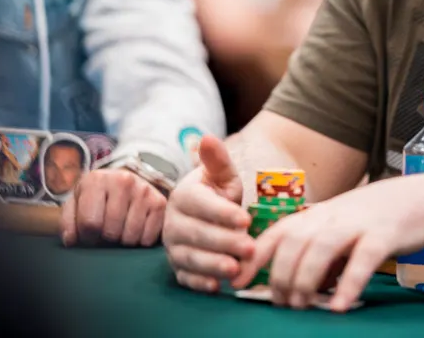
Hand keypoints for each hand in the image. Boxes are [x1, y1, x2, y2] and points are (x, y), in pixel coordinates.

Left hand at [60, 168, 165, 246]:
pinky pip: (148, 238)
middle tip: (106, 231)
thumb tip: (72, 241)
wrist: (124, 181)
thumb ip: (68, 222)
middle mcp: (123, 180)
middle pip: (111, 232)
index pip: (89, 223)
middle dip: (106, 239)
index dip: (87, 236)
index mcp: (96, 180)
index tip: (89, 232)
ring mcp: (143, 190)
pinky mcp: (160, 202)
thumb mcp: (77, 203)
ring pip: (130, 237)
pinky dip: (140, 241)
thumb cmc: (97, 198)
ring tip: (120, 229)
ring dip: (123, 241)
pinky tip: (136, 229)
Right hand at [162, 134, 252, 292]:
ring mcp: (174, 246)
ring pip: (191, 258)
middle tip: (250, 247)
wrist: (207, 213)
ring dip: (213, 265)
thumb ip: (217, 159)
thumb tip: (207, 137)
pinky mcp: (179, 267)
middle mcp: (173, 222)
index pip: (202, 205)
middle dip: (224, 242)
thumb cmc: (217, 192)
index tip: (246, 219)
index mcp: (184, 196)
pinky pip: (185, 278)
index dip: (223, 213)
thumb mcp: (221, 174)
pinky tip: (217, 286)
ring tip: (236, 270)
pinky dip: (200, 283)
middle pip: (197, 234)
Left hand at [231, 172, 423, 312]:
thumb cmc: (373, 219)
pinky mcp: (383, 235)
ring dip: (305, 280)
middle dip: (280, 276)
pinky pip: (362, 260)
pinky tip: (337, 307)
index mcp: (316, 216)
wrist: (420, 197)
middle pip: (293, 243)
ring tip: (300, 307)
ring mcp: (356, 224)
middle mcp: (331, 217)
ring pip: (320, 248)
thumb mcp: (337, 229)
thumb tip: (293, 290)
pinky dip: (348, 284)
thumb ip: (315, 255)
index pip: (276, 234)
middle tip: (281, 305)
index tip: (236, 282)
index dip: (254, 258)